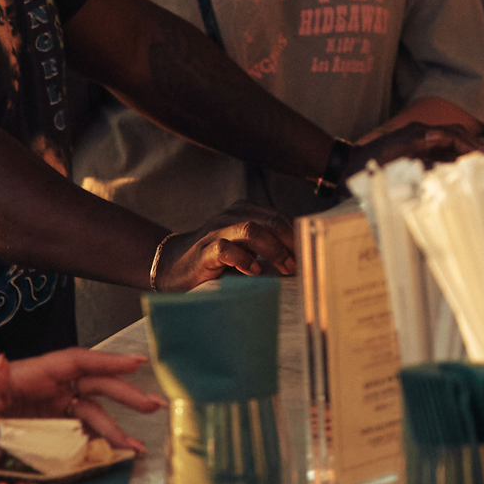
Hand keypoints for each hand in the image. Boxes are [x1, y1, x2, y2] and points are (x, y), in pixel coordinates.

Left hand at [0, 350, 161, 453]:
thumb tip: (2, 362)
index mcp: (36, 373)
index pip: (78, 362)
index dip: (107, 361)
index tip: (135, 363)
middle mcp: (52, 386)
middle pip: (95, 386)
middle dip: (125, 394)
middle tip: (152, 405)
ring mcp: (55, 406)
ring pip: (94, 412)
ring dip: (117, 427)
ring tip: (137, 446)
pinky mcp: (53, 424)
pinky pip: (82, 431)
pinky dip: (101, 441)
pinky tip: (116, 453)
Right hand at [156, 204, 296, 290]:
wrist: (172, 265)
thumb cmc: (216, 259)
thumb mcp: (245, 246)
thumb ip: (268, 244)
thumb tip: (301, 256)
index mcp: (246, 211)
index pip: (281, 218)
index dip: (298, 236)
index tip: (311, 254)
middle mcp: (233, 216)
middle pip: (271, 221)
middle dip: (291, 242)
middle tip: (300, 264)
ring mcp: (217, 230)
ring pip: (252, 229)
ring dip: (273, 250)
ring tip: (284, 268)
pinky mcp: (204, 250)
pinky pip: (226, 249)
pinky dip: (243, 260)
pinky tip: (253, 272)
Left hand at [356, 118, 483, 166]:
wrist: (344, 169)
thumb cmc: (365, 164)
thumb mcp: (389, 153)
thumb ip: (413, 142)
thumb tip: (438, 137)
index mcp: (419, 132)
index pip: (454, 135)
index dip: (471, 145)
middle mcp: (422, 135)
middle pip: (456, 136)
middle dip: (475, 146)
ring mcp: (418, 145)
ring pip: (450, 146)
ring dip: (467, 154)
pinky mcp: (414, 156)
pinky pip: (440, 156)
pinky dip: (454, 162)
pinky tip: (463, 173)